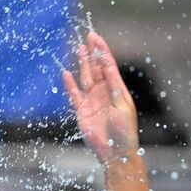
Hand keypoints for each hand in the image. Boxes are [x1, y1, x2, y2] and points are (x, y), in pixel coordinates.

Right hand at [63, 32, 139, 163]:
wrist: (115, 153)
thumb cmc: (124, 131)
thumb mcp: (122, 106)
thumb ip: (113, 86)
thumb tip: (108, 66)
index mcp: (117, 91)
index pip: (109, 66)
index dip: (102, 51)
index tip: (95, 37)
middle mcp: (104, 94)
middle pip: (97, 69)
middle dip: (93, 54)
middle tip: (88, 37)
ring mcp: (93, 102)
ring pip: (86, 78)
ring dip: (82, 64)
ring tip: (80, 48)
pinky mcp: (82, 112)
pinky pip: (74, 94)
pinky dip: (70, 84)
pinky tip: (66, 73)